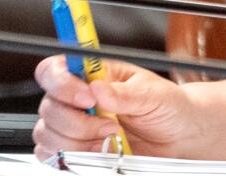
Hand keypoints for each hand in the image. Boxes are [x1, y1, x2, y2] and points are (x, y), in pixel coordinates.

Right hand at [33, 56, 199, 161]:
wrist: (178, 136)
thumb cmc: (167, 107)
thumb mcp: (153, 94)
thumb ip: (125, 93)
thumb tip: (98, 87)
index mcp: (94, 74)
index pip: (55, 70)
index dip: (62, 83)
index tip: (87, 97)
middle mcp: (78, 98)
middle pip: (49, 107)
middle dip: (79, 121)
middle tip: (111, 124)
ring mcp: (73, 124)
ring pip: (48, 134)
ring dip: (80, 141)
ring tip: (111, 136)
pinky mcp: (72, 149)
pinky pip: (52, 155)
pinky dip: (76, 156)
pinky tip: (100, 150)